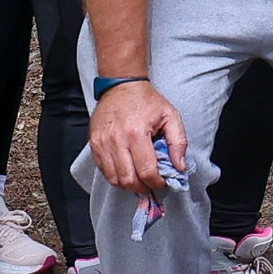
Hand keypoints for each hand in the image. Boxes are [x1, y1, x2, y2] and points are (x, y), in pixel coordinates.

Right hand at [89, 79, 187, 193]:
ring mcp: (101, 142)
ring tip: (139, 179)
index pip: (146, 171)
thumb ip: (178, 142)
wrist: (122, 86)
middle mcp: (116, 139)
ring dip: (128, 184)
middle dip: (142, 187)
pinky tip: (127, 170)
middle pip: (128, 179)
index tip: (162, 182)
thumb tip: (179, 167)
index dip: (156, 183)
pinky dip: (116, 176)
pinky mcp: (93, 144)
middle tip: (151, 184)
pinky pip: (103, 170)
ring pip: (114, 179)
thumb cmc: (147, 101)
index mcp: (136, 132)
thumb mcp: (171, 116)